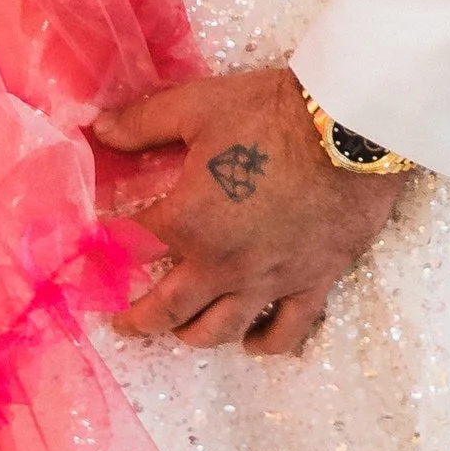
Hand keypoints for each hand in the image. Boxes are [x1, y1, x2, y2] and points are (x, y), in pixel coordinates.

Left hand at [95, 64, 401, 354]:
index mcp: (186, 222)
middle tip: (122, 321)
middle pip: (167, 309)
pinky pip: (285, 332)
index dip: (111, 248)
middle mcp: (221, 264)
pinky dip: (263, 343)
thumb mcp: (197, 106)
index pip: (133, 245)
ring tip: (179, 330)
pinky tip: (250, 340)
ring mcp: (268, 280)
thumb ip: (143, 123)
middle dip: (137, 319)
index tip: (100, 252)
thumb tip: (97, 132)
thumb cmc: (269, 113)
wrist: (351, 125)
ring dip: (190, 335)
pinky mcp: (313, 282)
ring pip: (218, 330)